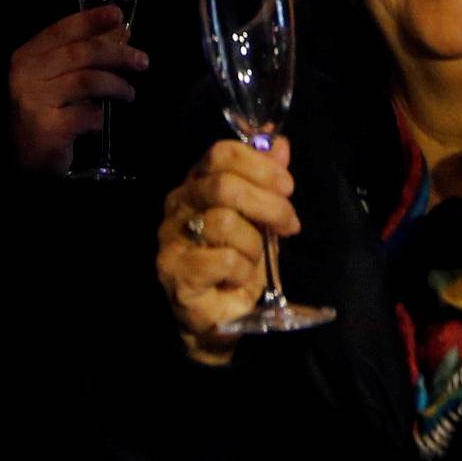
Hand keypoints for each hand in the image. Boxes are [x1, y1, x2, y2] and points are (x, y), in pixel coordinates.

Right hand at [7, 5, 147, 176]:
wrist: (22, 158)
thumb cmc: (45, 111)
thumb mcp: (61, 77)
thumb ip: (84, 53)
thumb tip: (120, 31)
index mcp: (28, 56)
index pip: (62, 30)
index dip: (91, 20)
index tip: (117, 15)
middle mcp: (27, 74)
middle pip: (81, 53)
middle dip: (117, 54)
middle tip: (142, 61)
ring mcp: (34, 101)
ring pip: (87, 81)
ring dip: (116, 86)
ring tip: (129, 94)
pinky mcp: (47, 128)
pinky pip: (86, 115)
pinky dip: (100, 117)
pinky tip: (101, 122)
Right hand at [157, 135, 298, 363]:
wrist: (219, 316)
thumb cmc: (237, 261)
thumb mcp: (260, 218)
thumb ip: (267, 181)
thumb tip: (280, 144)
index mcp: (197, 184)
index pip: (220, 154)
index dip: (258, 165)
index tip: (287, 186)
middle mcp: (178, 205)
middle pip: (224, 186)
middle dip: (267, 203)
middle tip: (290, 223)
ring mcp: (171, 238)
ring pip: (225, 222)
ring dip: (255, 244)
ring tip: (256, 259)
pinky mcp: (175, 271)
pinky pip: (224, 259)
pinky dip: (243, 270)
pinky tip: (238, 279)